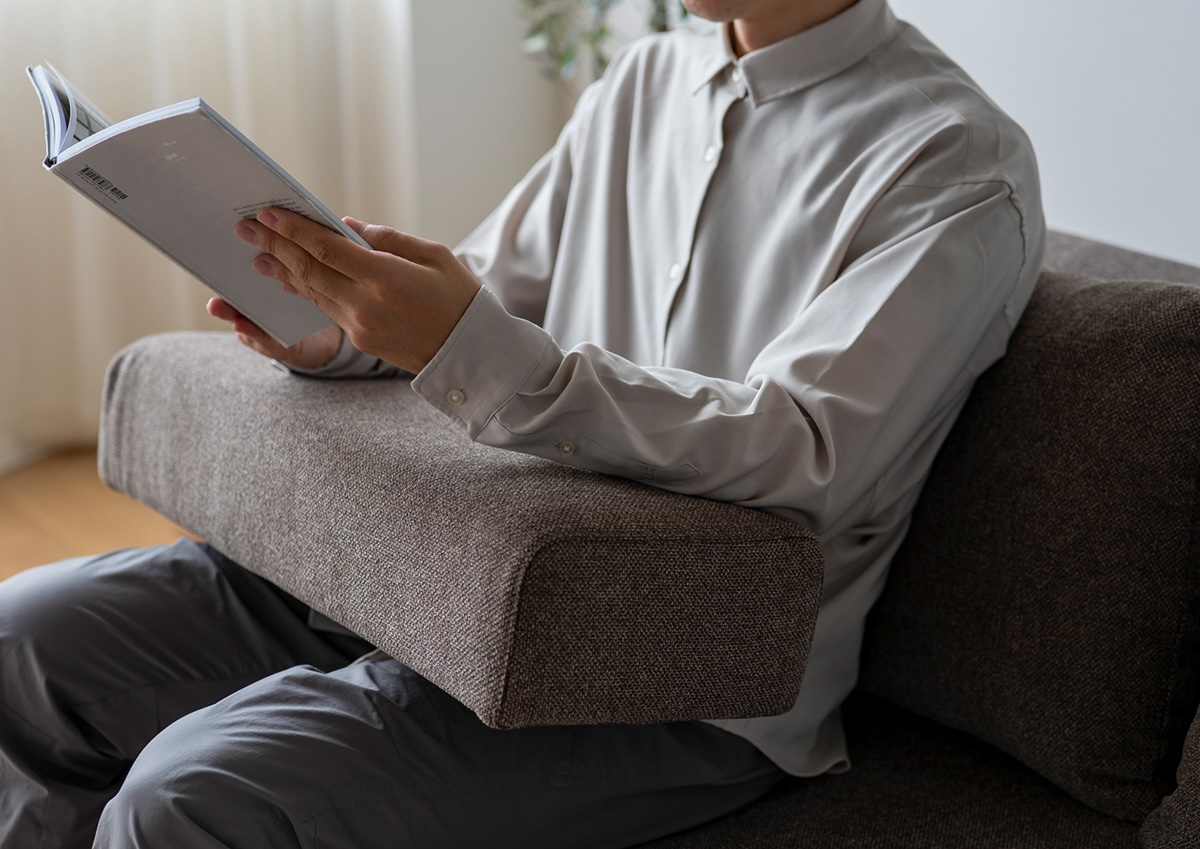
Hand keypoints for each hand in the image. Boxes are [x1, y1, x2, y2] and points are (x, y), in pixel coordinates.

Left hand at [233, 209, 480, 374]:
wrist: (471, 352)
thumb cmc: (460, 298)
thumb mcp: (435, 256)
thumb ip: (388, 239)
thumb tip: (348, 227)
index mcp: (386, 278)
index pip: (327, 248)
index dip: (294, 229)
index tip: (269, 212)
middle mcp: (366, 304)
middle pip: (309, 270)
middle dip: (276, 245)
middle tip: (247, 227)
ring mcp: (360, 326)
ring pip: (311, 291)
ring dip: (282, 269)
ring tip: (257, 252)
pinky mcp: (361, 339)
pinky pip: (325, 309)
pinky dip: (304, 290)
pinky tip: (287, 279)